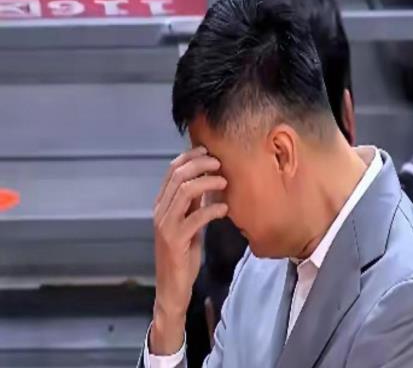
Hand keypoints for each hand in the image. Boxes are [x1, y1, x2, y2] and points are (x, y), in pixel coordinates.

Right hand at [150, 146, 227, 354]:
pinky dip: (212, 209)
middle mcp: (160, 211)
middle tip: (220, 164)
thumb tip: (207, 179)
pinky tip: (224, 210)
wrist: (171, 287)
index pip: (172, 170)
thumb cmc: (182, 254)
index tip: (209, 152)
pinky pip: (195, 217)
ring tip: (224, 183)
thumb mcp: (187, 222)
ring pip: (185, 191)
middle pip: (178, 176)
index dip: (190, 157)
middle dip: (201, 164)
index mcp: (162, 204)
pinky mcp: (175, 240)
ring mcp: (166, 225)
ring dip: (208, 182)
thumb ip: (193, 203)